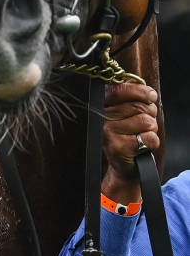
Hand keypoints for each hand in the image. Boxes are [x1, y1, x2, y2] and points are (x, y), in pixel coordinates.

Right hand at [102, 82, 158, 202]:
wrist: (124, 165)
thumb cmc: (129, 135)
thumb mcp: (129, 113)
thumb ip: (134, 97)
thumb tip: (149, 92)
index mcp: (103, 106)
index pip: (120, 90)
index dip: (140, 91)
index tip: (151, 96)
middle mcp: (102, 119)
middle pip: (138, 106)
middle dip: (149, 114)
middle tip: (143, 124)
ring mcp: (108, 133)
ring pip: (146, 121)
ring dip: (151, 129)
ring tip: (141, 135)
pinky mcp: (118, 148)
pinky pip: (149, 138)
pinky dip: (152, 142)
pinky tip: (141, 146)